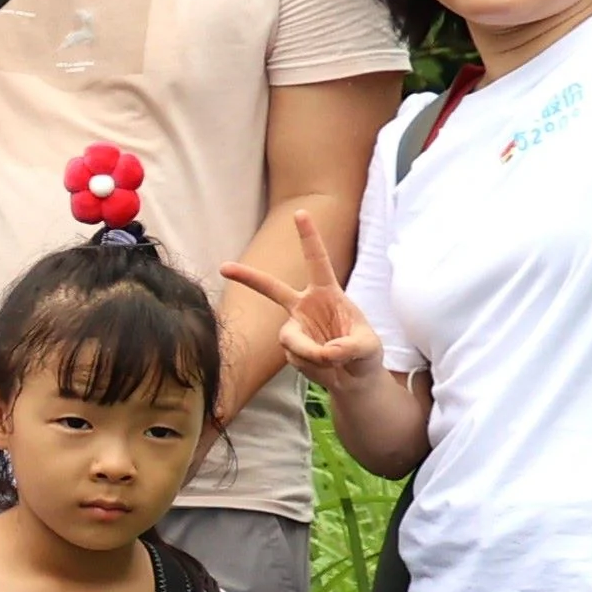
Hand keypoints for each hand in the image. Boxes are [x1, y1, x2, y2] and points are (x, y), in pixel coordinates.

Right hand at [213, 211, 378, 382]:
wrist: (355, 378)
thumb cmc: (365, 353)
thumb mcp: (368, 347)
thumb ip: (348, 347)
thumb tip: (325, 353)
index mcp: (327, 293)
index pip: (317, 261)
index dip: (309, 237)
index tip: (300, 213)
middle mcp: (305, 306)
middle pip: (272, 289)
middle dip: (248, 278)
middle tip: (223, 267)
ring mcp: (295, 328)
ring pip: (291, 338)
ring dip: (312, 353)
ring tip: (332, 360)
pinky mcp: (290, 349)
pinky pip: (295, 357)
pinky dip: (312, 364)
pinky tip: (326, 367)